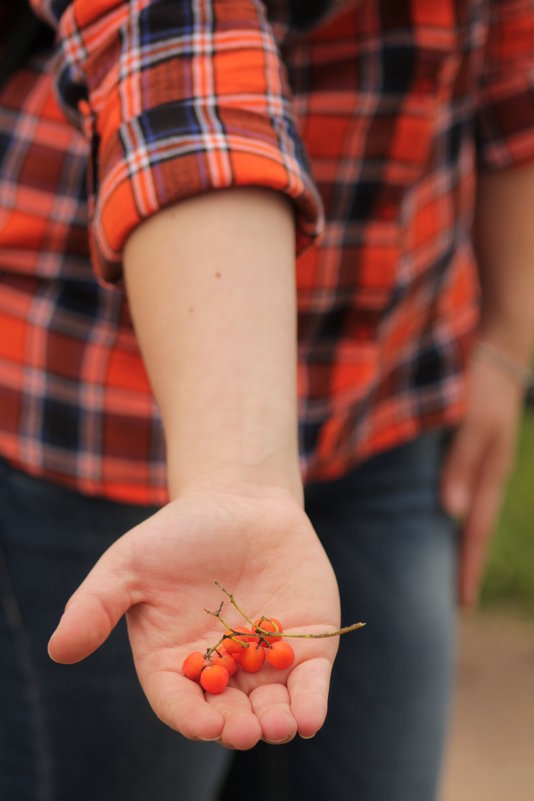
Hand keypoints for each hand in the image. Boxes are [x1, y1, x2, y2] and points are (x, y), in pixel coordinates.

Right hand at [47, 486, 339, 748]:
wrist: (240, 502)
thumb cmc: (180, 534)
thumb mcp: (129, 563)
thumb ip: (97, 604)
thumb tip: (58, 649)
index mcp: (175, 661)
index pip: (180, 701)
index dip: (191, 717)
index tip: (205, 723)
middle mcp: (222, 670)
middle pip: (229, 712)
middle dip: (238, 726)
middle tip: (248, 730)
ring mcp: (266, 660)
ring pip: (272, 705)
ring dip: (277, 722)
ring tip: (279, 726)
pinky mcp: (306, 644)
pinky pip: (310, 681)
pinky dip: (311, 701)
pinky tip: (310, 715)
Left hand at [440, 352, 524, 605]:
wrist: (495, 348)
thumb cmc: (482, 386)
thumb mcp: (473, 426)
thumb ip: (462, 466)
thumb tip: (451, 514)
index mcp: (490, 476)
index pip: (476, 533)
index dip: (468, 568)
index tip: (461, 605)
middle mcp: (487, 474)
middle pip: (475, 529)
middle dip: (467, 564)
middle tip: (456, 600)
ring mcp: (483, 461)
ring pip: (470, 512)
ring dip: (461, 541)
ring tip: (448, 567)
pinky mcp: (472, 447)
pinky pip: (463, 489)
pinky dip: (456, 510)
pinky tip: (443, 515)